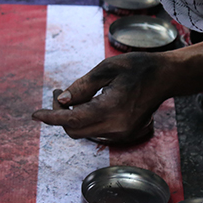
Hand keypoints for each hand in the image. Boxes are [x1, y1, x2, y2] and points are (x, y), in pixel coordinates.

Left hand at [31, 52, 172, 140]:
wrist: (166, 77)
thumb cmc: (139, 68)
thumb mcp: (107, 68)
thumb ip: (83, 86)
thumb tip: (63, 99)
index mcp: (112, 110)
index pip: (72, 120)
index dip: (51, 117)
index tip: (36, 114)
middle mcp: (116, 127)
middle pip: (75, 130)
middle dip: (61, 114)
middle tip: (57, 93)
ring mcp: (121, 134)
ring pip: (84, 132)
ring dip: (72, 116)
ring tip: (71, 94)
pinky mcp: (124, 134)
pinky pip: (95, 130)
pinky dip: (85, 119)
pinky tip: (86, 102)